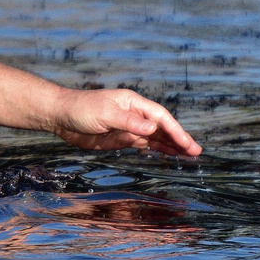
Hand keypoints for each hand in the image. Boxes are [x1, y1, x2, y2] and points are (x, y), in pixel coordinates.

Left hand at [51, 88, 201, 156]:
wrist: (62, 116)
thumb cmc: (82, 109)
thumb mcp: (105, 113)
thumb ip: (129, 122)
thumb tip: (153, 129)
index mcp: (133, 103)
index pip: (160, 117)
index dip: (175, 130)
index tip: (187, 144)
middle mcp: (135, 114)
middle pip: (162, 127)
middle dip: (179, 139)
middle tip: (197, 152)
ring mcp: (130, 127)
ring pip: (156, 137)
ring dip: (172, 146)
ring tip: (189, 156)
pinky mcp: (122, 139)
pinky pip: (145, 145)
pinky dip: (158, 150)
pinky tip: (170, 155)